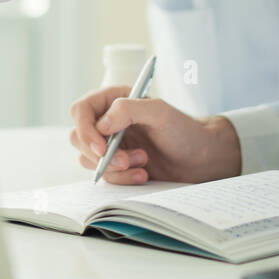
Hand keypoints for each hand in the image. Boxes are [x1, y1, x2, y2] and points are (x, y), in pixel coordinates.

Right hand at [68, 85, 241, 183]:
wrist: (200, 159)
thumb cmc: (183, 130)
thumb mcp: (159, 112)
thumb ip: (128, 109)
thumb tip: (101, 125)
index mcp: (113, 99)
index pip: (81, 110)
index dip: (86, 130)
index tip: (102, 149)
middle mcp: (107, 121)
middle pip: (78, 137)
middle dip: (100, 155)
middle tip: (126, 161)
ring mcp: (110, 144)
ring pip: (88, 160)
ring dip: (114, 168)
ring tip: (143, 163)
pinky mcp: (115, 165)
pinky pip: (104, 175)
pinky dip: (122, 179)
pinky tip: (143, 175)